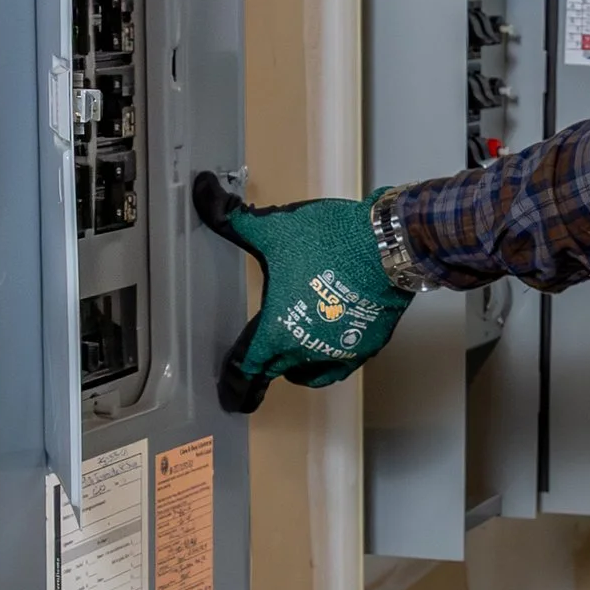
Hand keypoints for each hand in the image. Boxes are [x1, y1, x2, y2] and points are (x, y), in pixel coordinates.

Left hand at [192, 174, 411, 412]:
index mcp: (276, 332)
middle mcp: (305, 352)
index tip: (230, 397)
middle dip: (262, 375)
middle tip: (254, 377)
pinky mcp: (367, 345)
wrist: (388, 246)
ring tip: (290, 357)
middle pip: (276, 374)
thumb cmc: (326, 242)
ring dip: (296, 369)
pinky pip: (340, 363)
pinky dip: (327, 359)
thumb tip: (201, 192)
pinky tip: (327, 344)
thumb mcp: (272, 229)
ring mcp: (340, 352)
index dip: (234, 386)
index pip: (246, 371)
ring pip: (311, 374)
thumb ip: (233, 220)